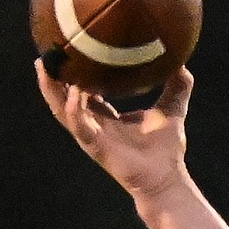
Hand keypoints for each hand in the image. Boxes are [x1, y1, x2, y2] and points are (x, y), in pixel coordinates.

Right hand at [35, 61, 192, 200]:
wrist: (167, 180)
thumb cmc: (166, 150)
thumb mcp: (171, 111)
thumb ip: (178, 88)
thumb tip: (183, 63)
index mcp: (106, 117)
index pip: (83, 91)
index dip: (74, 72)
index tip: (68, 48)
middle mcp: (94, 125)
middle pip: (64, 98)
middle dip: (52, 77)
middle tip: (45, 53)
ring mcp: (92, 137)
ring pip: (62, 110)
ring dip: (52, 89)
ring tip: (45, 66)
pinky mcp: (96, 148)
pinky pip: (80, 127)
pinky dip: (74, 110)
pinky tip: (74, 93)